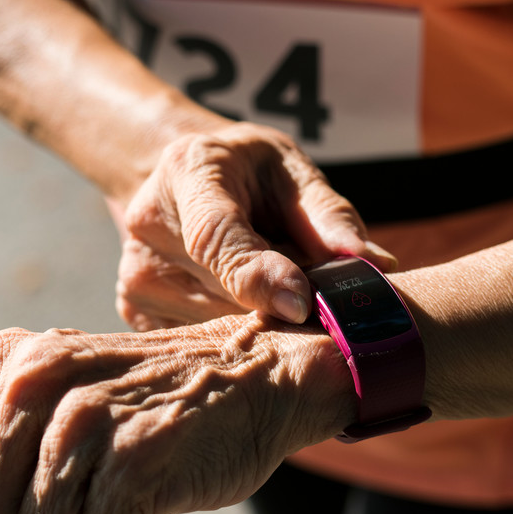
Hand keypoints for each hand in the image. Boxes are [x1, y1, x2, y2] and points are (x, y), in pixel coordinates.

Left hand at [0, 316, 352, 513]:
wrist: (261, 378)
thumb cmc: (156, 407)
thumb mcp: (66, 426)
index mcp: (7, 359)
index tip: (24, 496)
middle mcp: (36, 376)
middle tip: (94, 497)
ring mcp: (86, 415)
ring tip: (127, 495)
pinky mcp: (136, 455)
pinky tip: (158, 499)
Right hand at [113, 122, 395, 330]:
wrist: (179, 177)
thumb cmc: (248, 172)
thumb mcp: (292, 171)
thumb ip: (330, 216)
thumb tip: (376, 266)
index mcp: (189, 172)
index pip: (217, 235)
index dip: (259, 275)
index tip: (302, 304)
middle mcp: (150, 224)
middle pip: (224, 290)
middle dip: (280, 301)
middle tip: (314, 292)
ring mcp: (136, 275)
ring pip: (217, 325)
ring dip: (260, 320)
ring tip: (272, 286)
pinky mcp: (136, 313)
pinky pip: (203, 343)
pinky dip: (236, 333)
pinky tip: (244, 306)